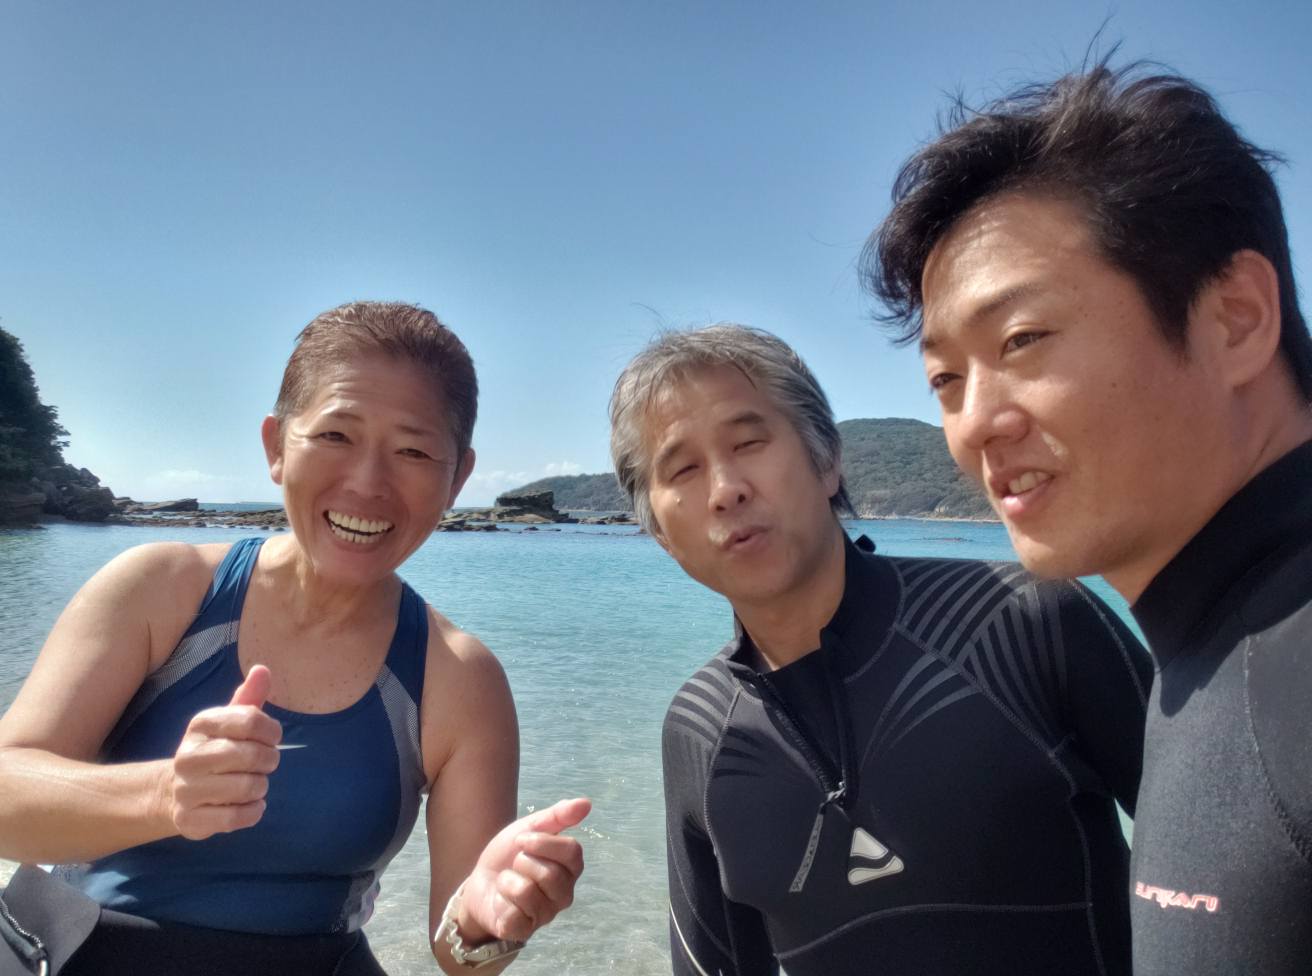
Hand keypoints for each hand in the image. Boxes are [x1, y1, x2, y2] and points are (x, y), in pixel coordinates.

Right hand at [166, 664, 281, 839]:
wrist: (176, 792)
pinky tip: (250, 804)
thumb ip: (249, 697)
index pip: (250, 719)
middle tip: (266, 762)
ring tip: (253, 783)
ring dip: (261, 786)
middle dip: (269, 760)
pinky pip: (236, 818)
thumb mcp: (230, 721)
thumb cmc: (216, 750)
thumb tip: (262, 669)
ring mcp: (186, 791)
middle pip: (250, 755)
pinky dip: (253, 812)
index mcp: (200, 725)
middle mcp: (188, 756)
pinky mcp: (190, 820)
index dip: (271, 730)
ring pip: (246, 788)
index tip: (273, 737)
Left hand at [457, 797, 589, 943]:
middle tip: (515, 864)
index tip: (522, 840)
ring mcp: (545, 915)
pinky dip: (500, 901)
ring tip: (507, 883)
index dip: (543, 842)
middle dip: (522, 862)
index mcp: (570, 868)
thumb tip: (586, 803)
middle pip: (550, 873)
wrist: (479, 882)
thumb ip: (558, 816)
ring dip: (507, 881)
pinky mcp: (524, 930)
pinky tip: (501, 901)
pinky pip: (513, 913)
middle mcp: (564, 894)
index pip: (572, 852)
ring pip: (527, 891)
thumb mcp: (529, 828)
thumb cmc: (509, 856)